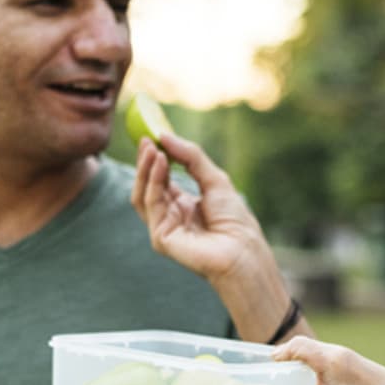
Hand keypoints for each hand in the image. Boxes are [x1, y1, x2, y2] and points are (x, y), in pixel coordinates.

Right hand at [130, 133, 265, 283]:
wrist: (242, 248)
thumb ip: (191, 157)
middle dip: (145, 162)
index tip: (152, 137)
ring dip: (145, 170)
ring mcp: (163, 227)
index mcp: (183, 205)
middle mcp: (170, 216)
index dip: (156, 159)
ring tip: (151, 148)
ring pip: (142, 195)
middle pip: (147, 186)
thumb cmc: (234, 218)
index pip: (161, 179)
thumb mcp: (214, 179)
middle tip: (146, 140)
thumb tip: (165, 136)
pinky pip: (151, 204)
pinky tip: (160, 163)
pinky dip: (153, 181)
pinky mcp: (160, 236)